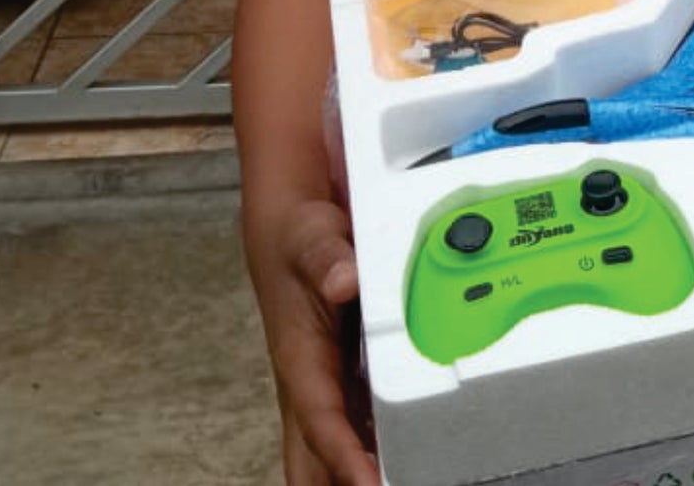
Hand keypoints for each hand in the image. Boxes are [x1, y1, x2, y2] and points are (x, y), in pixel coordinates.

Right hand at [255, 198, 379, 485]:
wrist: (290, 231)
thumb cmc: (299, 239)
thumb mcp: (314, 240)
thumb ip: (329, 259)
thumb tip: (344, 280)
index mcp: (300, 359)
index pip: (321, 420)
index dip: (344, 457)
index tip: (370, 482)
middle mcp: (309, 384)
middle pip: (315, 461)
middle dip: (341, 483)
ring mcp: (324, 388)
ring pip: (330, 455)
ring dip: (354, 475)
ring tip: (401, 477)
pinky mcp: (341, 383)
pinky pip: (352, 433)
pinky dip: (371, 454)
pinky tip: (403, 461)